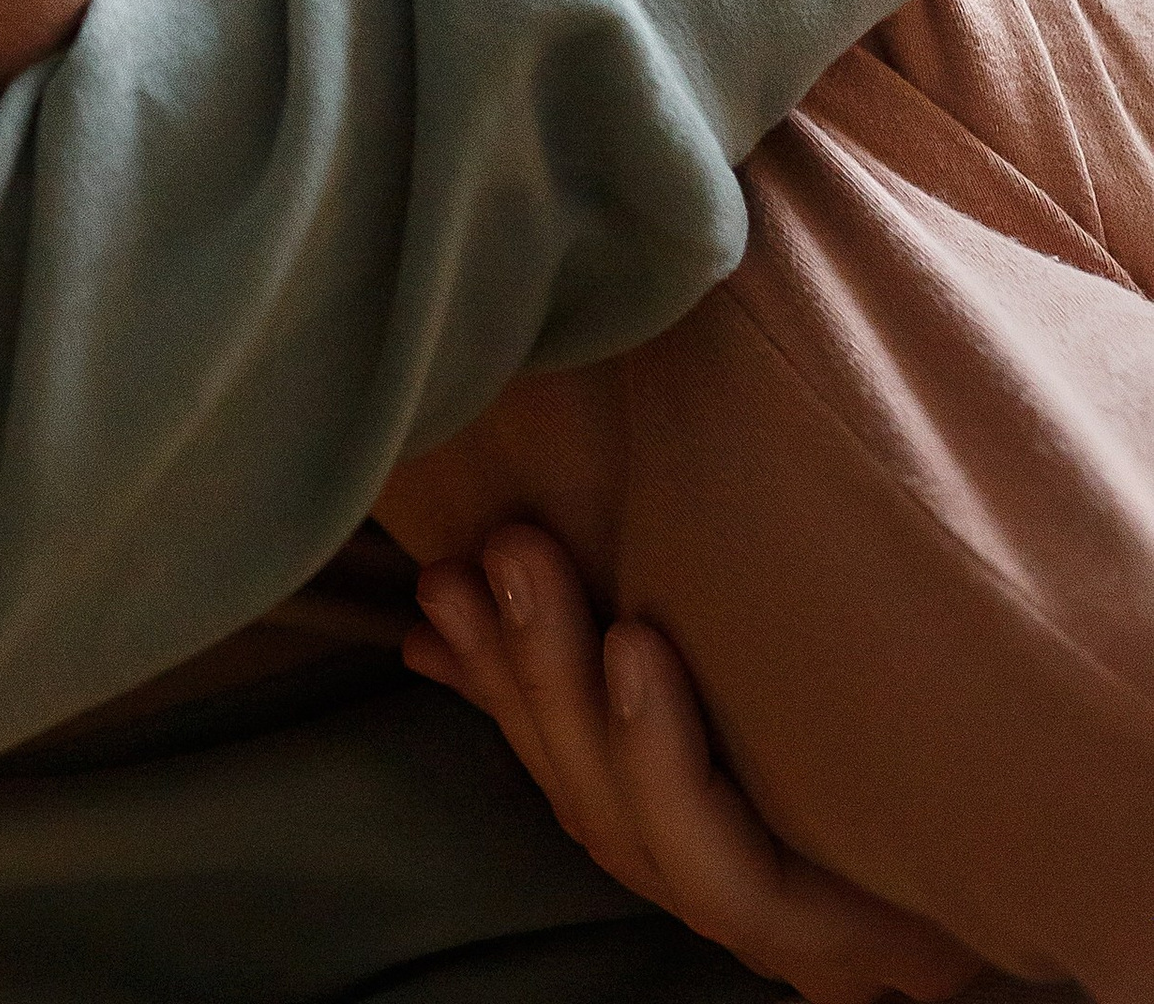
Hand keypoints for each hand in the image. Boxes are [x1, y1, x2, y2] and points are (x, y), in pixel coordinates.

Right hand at [404, 528, 981, 1003]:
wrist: (1063, 824)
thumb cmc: (887, 747)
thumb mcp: (726, 679)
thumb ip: (596, 653)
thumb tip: (436, 615)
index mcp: (687, 831)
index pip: (558, 765)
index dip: (485, 680)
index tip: (429, 588)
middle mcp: (717, 887)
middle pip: (584, 796)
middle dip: (517, 665)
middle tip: (481, 548)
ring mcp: (773, 932)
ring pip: (630, 829)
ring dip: (564, 690)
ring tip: (533, 566)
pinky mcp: (829, 943)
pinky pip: (724, 870)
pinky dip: (664, 760)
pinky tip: (638, 652)